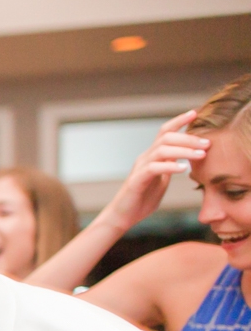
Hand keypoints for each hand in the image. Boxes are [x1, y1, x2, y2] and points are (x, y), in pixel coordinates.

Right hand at [96, 110, 206, 234]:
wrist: (122, 217)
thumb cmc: (141, 200)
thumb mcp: (161, 180)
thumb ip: (170, 167)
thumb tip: (186, 159)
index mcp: (151, 157)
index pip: (164, 132)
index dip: (179, 121)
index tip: (195, 113)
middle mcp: (145, 158)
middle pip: (166, 137)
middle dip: (189, 137)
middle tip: (207, 143)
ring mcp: (139, 168)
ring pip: (161, 149)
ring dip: (184, 150)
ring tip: (201, 154)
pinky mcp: (137, 180)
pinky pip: (154, 168)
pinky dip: (170, 166)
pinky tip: (184, 169)